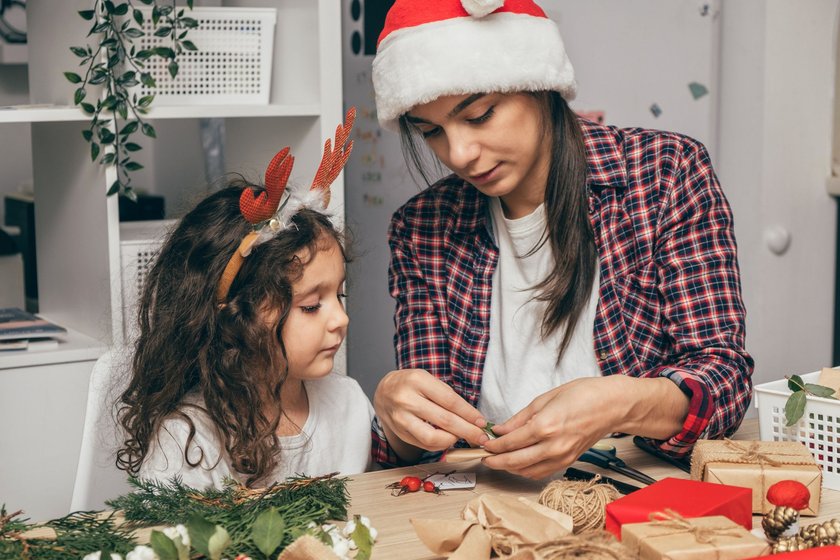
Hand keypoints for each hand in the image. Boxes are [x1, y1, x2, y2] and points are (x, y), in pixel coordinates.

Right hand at [374, 368, 488, 458]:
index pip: (450, 401)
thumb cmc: (411, 384)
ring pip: (432, 437)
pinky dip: (440, 444)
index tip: (482, 422)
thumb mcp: (428, 380)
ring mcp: (401, 418)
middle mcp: (407, 399)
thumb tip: (472, 419)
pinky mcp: (399, 433)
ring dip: (453, 440)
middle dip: (467, 431)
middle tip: (482, 438)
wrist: (383, 391)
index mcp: (418, 381)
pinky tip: (448, 439)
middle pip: (444, 420)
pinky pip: (424, 444)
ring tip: (463, 438)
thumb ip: (447, 397)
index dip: (469, 414)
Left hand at [481, 378, 611, 478]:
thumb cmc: (582, 395)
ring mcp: (562, 456)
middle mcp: (553, 446)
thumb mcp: (544, 399)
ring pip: (528, 471)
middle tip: (484, 457)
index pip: (511, 442)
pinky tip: (518, 463)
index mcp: (545, 426)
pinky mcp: (568, 462)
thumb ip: (520, 418)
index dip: (493, 445)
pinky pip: (542, 472)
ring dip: (510, 468)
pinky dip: (526, 470)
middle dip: (496, 461)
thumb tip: (501, 429)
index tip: (484, 443)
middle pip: (515, 461)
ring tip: (499, 460)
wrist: (611, 405)